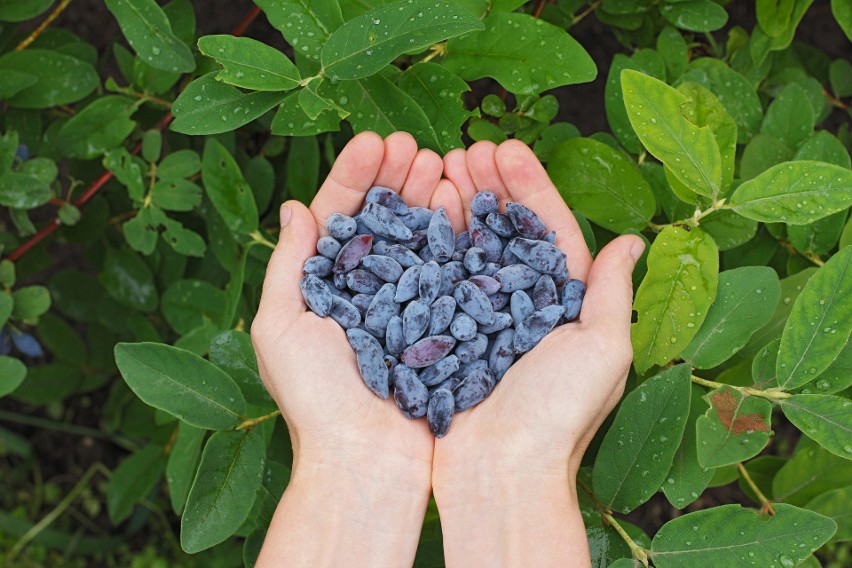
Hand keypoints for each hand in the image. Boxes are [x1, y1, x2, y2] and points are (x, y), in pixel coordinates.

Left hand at [251, 132, 444, 566]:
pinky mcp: (436, 322)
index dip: (353, 176)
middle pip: (379, 220)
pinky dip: (449, 233)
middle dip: (393, 178)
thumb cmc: (315, 398)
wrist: (367, 460)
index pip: (337, 217)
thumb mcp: (280, 326)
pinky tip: (457, 202)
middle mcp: (364, 290)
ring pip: (414, 237)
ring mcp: (403, 304)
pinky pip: (442, 269)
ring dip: (423, 196)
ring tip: (438, 160)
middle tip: (412, 143)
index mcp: (321, 287)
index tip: (374, 141)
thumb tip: (293, 207)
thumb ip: (287, 265)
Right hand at [432, 140, 644, 565]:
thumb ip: (614, 293)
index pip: (549, 230)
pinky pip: (439, 277)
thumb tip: (635, 240)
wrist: (499, 472)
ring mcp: (480, 316)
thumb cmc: (558, 414)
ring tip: (439, 166)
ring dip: (458, 204)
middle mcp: (521, 305)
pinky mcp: (445, 331)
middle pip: (505, 231)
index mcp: (564, 304)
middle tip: (466, 147)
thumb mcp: (603, 350)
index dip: (530, 187)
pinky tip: (422, 210)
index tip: (506, 148)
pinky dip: (432, 241)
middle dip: (489, 186)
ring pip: (469, 246)